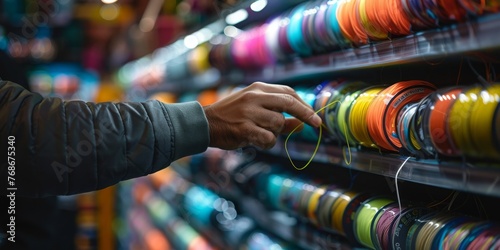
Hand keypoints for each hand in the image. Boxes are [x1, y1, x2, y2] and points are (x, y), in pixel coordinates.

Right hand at [203, 82, 321, 149]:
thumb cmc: (232, 118)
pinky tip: (255, 140)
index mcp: (258, 88)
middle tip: (317, 125)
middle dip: (305, 114)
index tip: (314, 117)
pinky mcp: (244, 127)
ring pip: (278, 124)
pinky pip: (268, 138)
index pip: (288, 93)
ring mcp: (249, 111)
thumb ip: (278, 117)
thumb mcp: (255, 110)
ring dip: (275, 133)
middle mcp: (254, 96)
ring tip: (260, 133)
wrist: (205, 123)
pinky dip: (267, 142)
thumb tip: (302, 124)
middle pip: (289, 102)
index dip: (304, 105)